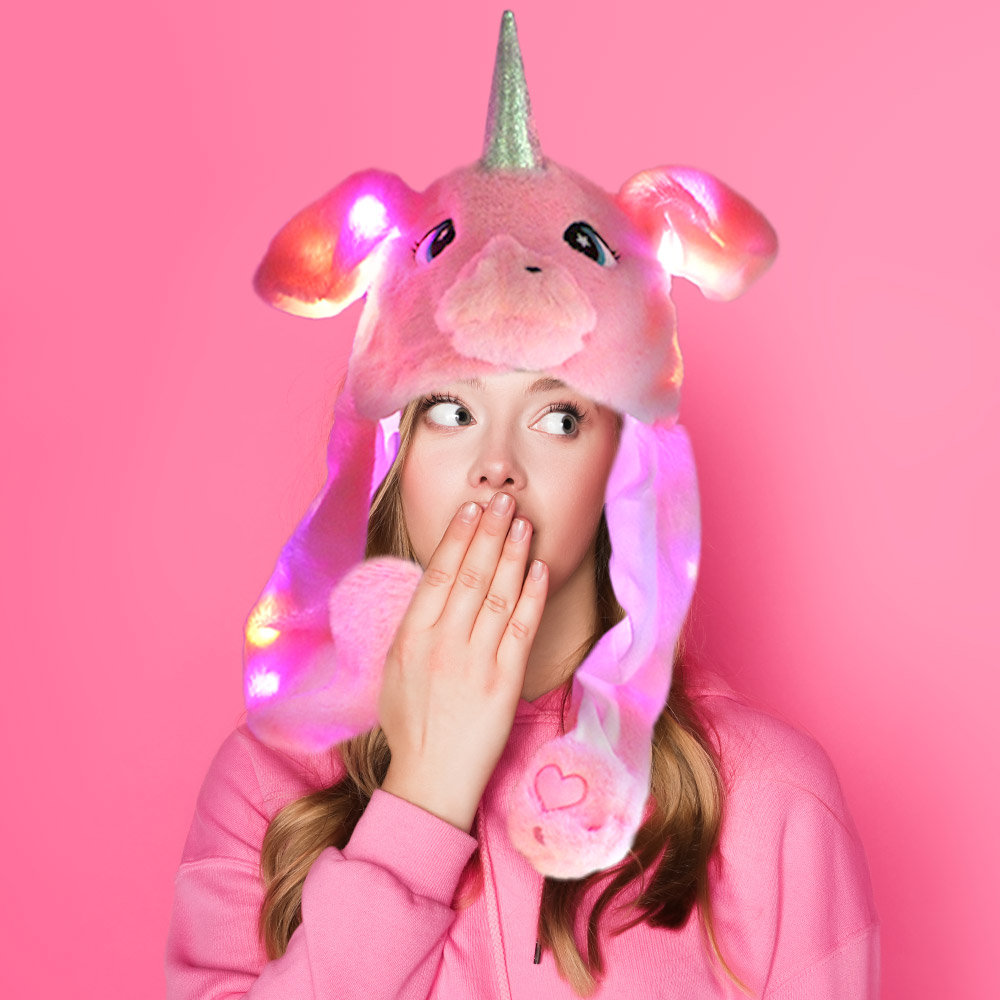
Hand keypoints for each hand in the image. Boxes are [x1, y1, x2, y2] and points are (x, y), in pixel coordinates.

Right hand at [378, 491, 548, 831]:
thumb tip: (432, 589)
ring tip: (523, 522)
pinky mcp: (504, 681)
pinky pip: (521, 628)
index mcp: (410, 638)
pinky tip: (539, 568)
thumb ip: (412, 627)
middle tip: (503, 500)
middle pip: (470, 575)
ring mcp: (475, 661)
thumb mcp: (393, 670)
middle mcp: (442, 643)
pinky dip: (532, 595)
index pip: (437, 574)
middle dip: (489, 533)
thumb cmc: (410, 725)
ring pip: (497, 594)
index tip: (470, 510)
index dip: (457, 538)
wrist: (430, 779)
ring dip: (513, 554)